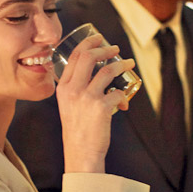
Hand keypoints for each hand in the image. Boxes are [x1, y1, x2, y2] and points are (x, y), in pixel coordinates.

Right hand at [56, 34, 134, 172]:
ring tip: (129, 64)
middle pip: (89, 57)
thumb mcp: (69, 106)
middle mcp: (72, 90)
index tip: (99, 38)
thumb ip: (78, 90)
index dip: (88, 43)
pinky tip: (124, 102)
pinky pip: (118, 92)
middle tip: (115, 48)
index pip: (74, 57)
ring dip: (121, 65)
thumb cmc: (78, 130)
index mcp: (63, 88)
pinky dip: (123, 95)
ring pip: (107, 70)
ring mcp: (87, 97)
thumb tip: (102, 77)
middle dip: (105, 48)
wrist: (81, 153)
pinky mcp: (101, 107)